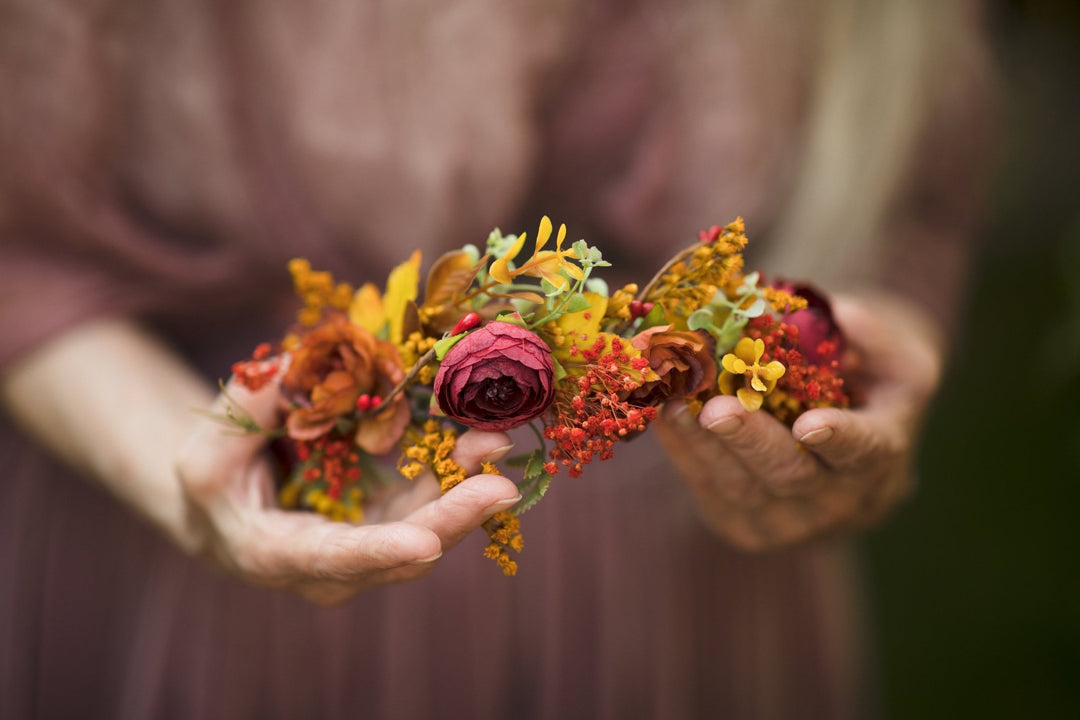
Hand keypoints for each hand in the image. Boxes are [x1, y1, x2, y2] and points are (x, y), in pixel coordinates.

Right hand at [177, 379, 519, 604]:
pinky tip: (483, 438)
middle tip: (498, 482)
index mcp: (276, 553)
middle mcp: (333, 566)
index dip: (380, 552)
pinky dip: (459, 471)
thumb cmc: (212, 473)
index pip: (333, 558)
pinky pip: (433, 500)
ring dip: (467, 486)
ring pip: (429, 526)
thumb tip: (309, 369)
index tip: (426, 544)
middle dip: (453, 515)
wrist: (227, 503)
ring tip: (495, 441)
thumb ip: (255, 406)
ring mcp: (370, 546)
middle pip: (403, 550)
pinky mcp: (393, 519)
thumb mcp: (211, 442)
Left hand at [654, 295, 941, 550]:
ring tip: (671, 403)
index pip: (864, 451)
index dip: (839, 439)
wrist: (852, 441)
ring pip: (741, 489)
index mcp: (884, 451)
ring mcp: (791, 522)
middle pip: (790, 475)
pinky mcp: (745, 526)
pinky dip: (684, 454)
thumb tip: (836, 317)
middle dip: (748, 441)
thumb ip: (870, 335)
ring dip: (701, 445)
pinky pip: (711, 493)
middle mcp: (842, 499)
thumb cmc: (871, 379)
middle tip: (714, 409)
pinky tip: (662, 416)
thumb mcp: (891, 350)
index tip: (809, 424)